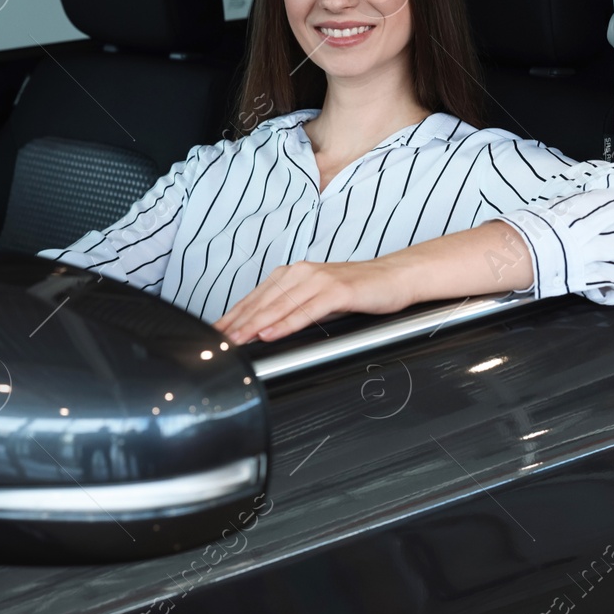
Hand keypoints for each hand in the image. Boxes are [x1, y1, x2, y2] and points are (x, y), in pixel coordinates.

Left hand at [214, 257, 414, 343]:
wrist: (396, 277)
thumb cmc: (360, 291)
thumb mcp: (320, 299)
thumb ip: (294, 309)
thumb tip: (266, 329)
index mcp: (295, 274)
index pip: (257, 297)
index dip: (234, 315)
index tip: (217, 331)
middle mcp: (302, 273)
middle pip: (263, 301)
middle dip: (237, 322)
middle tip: (218, 340)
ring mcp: (319, 280)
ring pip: (279, 305)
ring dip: (254, 325)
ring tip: (236, 340)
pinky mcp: (337, 290)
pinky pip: (306, 310)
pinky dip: (286, 323)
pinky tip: (270, 333)